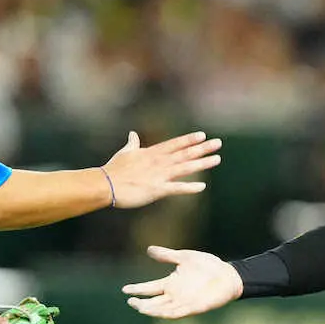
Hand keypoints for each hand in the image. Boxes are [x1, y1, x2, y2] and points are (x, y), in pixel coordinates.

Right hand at [102, 131, 221, 208]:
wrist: (106, 184)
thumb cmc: (114, 169)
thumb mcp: (125, 152)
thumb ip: (132, 143)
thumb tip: (132, 133)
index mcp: (152, 153)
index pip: (174, 144)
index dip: (189, 140)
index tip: (202, 135)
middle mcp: (159, 162)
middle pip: (185, 153)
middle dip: (202, 148)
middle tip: (218, 143)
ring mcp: (159, 175)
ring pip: (185, 168)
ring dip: (202, 163)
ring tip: (216, 159)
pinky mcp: (157, 190)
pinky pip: (176, 189)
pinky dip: (189, 188)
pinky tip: (202, 187)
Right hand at [123, 246, 243, 318]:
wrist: (228, 275)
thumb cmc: (208, 265)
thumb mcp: (185, 257)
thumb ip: (167, 255)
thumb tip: (149, 249)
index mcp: (171, 283)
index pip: (149, 288)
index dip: (137, 289)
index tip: (124, 289)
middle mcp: (174, 294)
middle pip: (153, 301)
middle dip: (141, 302)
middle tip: (130, 301)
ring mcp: (183, 302)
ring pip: (161, 309)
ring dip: (151, 310)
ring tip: (139, 307)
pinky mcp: (193, 307)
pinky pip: (176, 313)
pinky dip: (166, 313)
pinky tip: (157, 312)